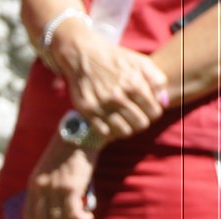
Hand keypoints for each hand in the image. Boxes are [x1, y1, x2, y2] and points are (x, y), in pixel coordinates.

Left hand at [23, 136, 97, 218]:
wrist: (80, 134)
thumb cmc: (68, 153)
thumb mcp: (49, 171)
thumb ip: (48, 188)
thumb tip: (55, 210)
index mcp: (33, 185)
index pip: (28, 216)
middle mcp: (41, 189)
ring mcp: (55, 190)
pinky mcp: (71, 188)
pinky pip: (72, 214)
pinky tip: (88, 218)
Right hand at [52, 22, 167, 138]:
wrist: (85, 56)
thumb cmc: (117, 59)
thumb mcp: (141, 62)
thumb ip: (157, 80)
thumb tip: (162, 100)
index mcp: (135, 85)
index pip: (154, 112)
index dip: (154, 113)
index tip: (149, 111)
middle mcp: (119, 97)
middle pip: (140, 124)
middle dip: (142, 121)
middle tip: (138, 117)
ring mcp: (102, 105)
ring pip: (124, 131)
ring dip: (128, 128)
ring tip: (126, 122)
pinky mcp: (88, 111)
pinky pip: (105, 132)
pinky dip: (110, 130)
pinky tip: (111, 122)